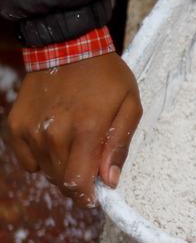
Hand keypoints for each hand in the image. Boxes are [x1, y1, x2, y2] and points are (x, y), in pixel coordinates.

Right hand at [6, 53, 141, 206]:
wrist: (68, 46)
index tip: (95, 195)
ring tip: (77, 144)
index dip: (86, 196)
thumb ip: (119, 145)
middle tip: (92, 163)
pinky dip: (42, 157)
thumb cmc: (106, 76)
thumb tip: (110, 179)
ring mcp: (32, 130)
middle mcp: (54, 134)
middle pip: (62, 181)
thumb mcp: (130, 105)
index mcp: (86, 130)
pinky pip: (29, 160)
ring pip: (46, 171)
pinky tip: (56, 138)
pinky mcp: (17, 126)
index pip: (77, 183)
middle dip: (79, 181)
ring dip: (62, 168)